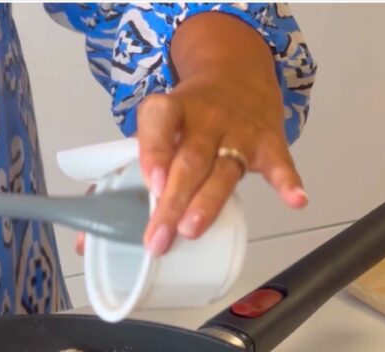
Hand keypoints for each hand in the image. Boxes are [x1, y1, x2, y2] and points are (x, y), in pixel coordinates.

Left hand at [135, 12, 307, 255]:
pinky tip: (296, 200)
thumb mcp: (156, 129)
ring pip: (224, 168)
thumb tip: (88, 241)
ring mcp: (239, 131)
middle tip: (160, 235)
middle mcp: (205, 117)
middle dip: (173, 200)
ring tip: (192, 229)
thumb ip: (124, 178)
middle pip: (190, 159)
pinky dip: (288, 182)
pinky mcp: (268, 143)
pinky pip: (280, 164)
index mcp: (170, 110)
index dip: (154, 152)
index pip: (159, 123)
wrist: (236, 75)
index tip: (150, 184)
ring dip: (209, 201)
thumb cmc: (187, 116)